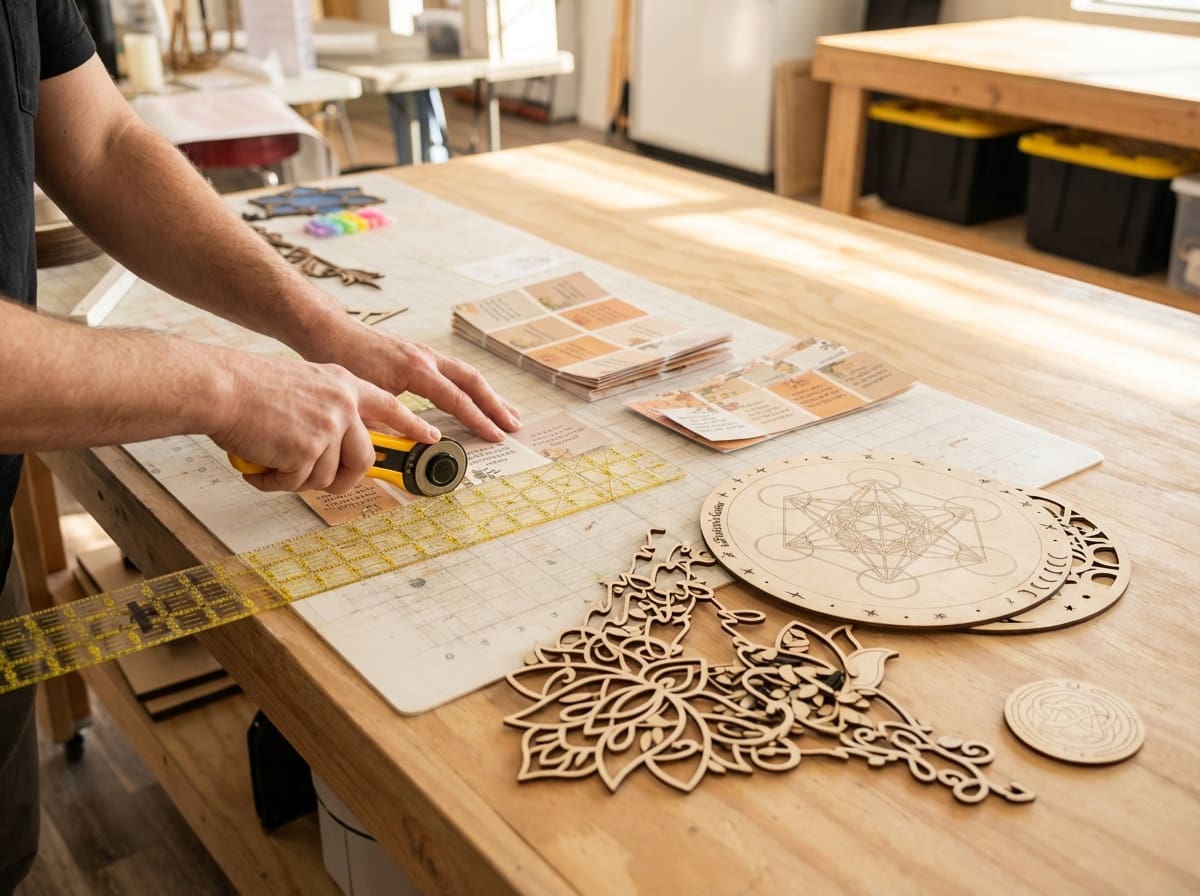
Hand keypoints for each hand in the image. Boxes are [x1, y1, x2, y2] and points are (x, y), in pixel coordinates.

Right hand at [211, 352, 435, 493]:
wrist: (222, 388)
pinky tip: (259, 467)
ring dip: (297, 479)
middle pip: (364, 458)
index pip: (389, 406)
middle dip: (343, 479)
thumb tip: (336, 448)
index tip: (429, 437)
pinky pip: (298, 483)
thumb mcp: (303, 385)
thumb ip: (328, 409)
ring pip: (327, 476)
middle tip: (319, 482)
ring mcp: (329, 427)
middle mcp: (343, 404)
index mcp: (344, 384)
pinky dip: (275, 483)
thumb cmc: (249, 387)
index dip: (410, 425)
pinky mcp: (308, 450)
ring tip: (271, 463)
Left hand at [322, 326, 520, 441]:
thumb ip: (392, 422)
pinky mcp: (419, 354)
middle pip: (472, 381)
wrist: (330, 332)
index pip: (457, 399)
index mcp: (416, 369)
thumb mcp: (366, 399)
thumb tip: (413, 445)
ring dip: (488, 394)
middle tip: (514, 425)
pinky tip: (476, 396)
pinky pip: (454, 370)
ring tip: (507, 411)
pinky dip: (471, 386)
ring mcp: (425, 353)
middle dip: (496, 405)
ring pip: (467, 374)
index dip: (479, 420)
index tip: (496, 435)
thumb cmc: (343, 362)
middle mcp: (426, 358)